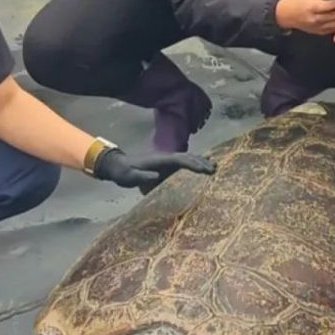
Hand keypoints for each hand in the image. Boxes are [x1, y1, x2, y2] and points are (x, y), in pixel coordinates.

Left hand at [94, 147, 215, 192]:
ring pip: (188, 158)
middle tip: (215, 169)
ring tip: (215, 166)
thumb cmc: (124, 173)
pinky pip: (185, 163)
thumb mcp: (130, 176)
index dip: (192, 164)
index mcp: (159, 160)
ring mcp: (167, 160)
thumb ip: (142, 176)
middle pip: (188, 157)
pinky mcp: (168, 165)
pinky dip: (196, 163)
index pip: (180, 160)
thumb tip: (156, 176)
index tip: (204, 170)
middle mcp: (166, 157)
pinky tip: (204, 166)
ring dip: (201, 161)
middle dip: (201, 162)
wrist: (119, 167)